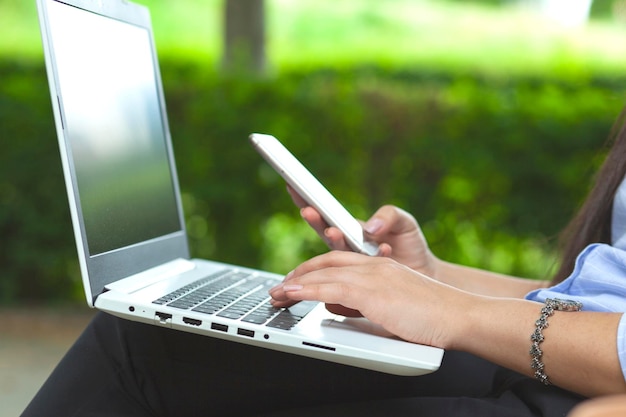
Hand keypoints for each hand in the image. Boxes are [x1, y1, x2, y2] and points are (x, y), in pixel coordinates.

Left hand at [269, 251, 467, 346]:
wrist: (458, 315)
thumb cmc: (431, 316)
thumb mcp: (391, 305)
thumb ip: (364, 302)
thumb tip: (336, 305)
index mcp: (380, 267)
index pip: (338, 260)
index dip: (314, 268)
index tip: (297, 279)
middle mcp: (374, 265)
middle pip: (326, 261)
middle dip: (299, 273)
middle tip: (280, 286)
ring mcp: (373, 275)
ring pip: (323, 272)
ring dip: (295, 282)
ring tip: (277, 293)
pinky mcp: (372, 290)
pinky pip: (329, 286)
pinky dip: (305, 289)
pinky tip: (291, 295)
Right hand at [286, 186, 438, 275]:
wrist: (425, 273)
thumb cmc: (410, 244)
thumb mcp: (403, 221)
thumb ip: (388, 216)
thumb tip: (370, 227)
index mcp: (352, 229)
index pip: (326, 213)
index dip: (309, 201)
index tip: (295, 187)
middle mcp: (348, 246)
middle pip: (325, 232)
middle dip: (315, 220)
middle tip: (308, 210)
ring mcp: (355, 264)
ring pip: (337, 253)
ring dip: (336, 239)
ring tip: (334, 230)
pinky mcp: (366, 280)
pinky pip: (361, 270)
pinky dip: (372, 256)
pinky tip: (384, 247)